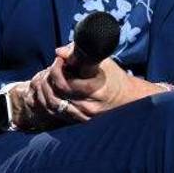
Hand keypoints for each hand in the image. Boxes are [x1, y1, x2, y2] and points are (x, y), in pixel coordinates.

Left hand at [49, 44, 164, 117]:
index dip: (56, 69)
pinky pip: (56, 112)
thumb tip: (59, 52)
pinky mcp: (80, 120)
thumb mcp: (101, 60)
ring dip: (47, 89)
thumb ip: (79, 54)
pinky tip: (53, 89)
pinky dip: (50, 100)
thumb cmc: (112, 76)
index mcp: (95, 90)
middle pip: (56, 94)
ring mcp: (84, 115)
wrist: (126, 97)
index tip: (59, 60)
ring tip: (51, 78)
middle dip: (49, 78)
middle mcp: (89, 105)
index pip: (64, 83)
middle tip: (52, 68)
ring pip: (53, 104)